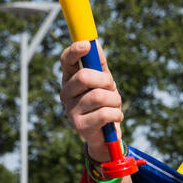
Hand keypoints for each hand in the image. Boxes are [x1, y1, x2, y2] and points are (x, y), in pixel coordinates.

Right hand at [59, 40, 122, 164]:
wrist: (106, 138)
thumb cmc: (104, 105)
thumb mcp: (104, 83)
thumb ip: (100, 65)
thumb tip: (96, 44)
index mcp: (70, 79)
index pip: (66, 60)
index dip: (75, 51)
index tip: (87, 45)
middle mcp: (66, 93)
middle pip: (84, 77)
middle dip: (105, 81)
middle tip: (112, 88)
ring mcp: (70, 110)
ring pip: (99, 96)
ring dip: (115, 100)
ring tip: (116, 106)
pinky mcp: (80, 126)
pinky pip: (105, 113)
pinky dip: (116, 114)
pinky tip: (116, 117)